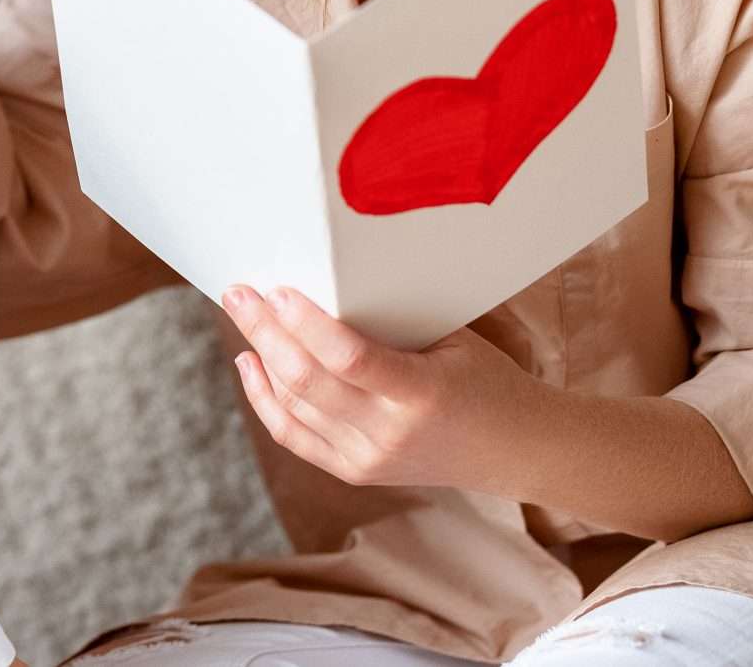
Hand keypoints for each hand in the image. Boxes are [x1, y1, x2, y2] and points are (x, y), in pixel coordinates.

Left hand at [221, 285, 554, 495]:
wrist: (514, 450)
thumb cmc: (484, 379)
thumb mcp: (451, 341)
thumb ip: (392, 321)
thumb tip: (323, 280)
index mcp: (421, 394)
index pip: (349, 357)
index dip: (306, 322)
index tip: (278, 288)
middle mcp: (389, 433)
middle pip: (306, 380)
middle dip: (264, 331)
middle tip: (239, 292)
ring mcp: (368, 458)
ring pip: (293, 405)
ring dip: (260, 356)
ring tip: (243, 314)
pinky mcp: (354, 472)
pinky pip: (293, 435)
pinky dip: (264, 398)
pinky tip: (249, 363)